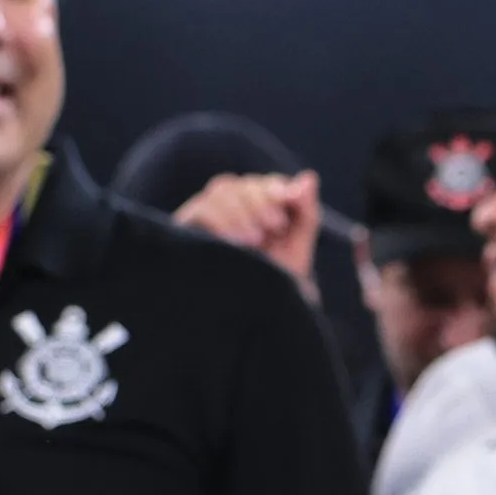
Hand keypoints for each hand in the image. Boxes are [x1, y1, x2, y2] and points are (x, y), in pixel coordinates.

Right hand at [171, 171, 322, 301]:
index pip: (263, 183)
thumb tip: (308, 178)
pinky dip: (218, 220)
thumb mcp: (296, 249)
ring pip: (220, 191)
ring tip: (254, 241)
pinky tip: (233, 242)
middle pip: (240, 184)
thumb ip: (305, 213)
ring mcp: (208, 215)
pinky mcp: (188, 229)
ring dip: (240, 212)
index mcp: (259, 206)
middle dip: (260, 202)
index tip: (284, 217)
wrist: (254, 316)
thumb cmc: (277, 282)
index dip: (274, 191)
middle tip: (273, 229)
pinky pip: (199, 210)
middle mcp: (233, 207)